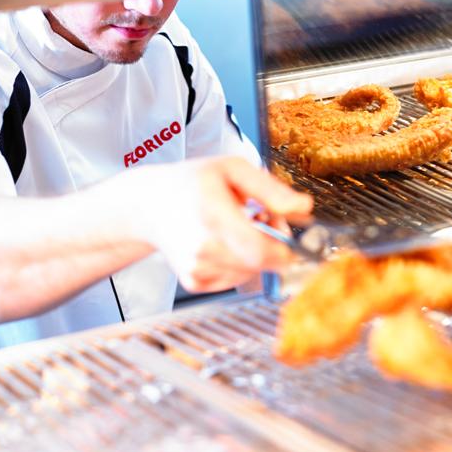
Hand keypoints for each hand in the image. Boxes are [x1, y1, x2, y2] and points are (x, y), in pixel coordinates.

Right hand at [125, 157, 312, 292]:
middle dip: (273, 245)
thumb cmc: (192, 183)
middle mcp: (201, 247)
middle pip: (260, 263)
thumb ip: (270, 189)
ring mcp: (196, 268)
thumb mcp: (232, 170)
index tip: (290, 235)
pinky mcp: (195, 282)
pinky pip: (235, 279)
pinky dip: (239, 263)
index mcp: (212, 214)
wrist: (148, 205)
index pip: (260, 251)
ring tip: (240, 226)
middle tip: (261, 218)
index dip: (285, 250)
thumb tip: (303, 208)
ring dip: (256, 253)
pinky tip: (225, 242)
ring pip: (250, 272)